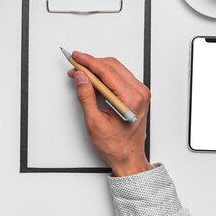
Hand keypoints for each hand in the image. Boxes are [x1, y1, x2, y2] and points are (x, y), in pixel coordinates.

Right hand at [68, 52, 151, 176]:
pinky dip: (105, 75)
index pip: (107, 72)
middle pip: (112, 66)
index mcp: (131, 99)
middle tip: (75, 66)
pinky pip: (120, 76)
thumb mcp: (94, 122)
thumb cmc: (116, 146)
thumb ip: (86, 96)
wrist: (128, 157)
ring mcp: (140, 93)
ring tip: (81, 73)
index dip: (89, 62)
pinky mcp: (137, 94)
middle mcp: (139, 93)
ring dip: (97, 68)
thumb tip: (81, 77)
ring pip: (116, 69)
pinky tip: (93, 78)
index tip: (76, 57)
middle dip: (91, 64)